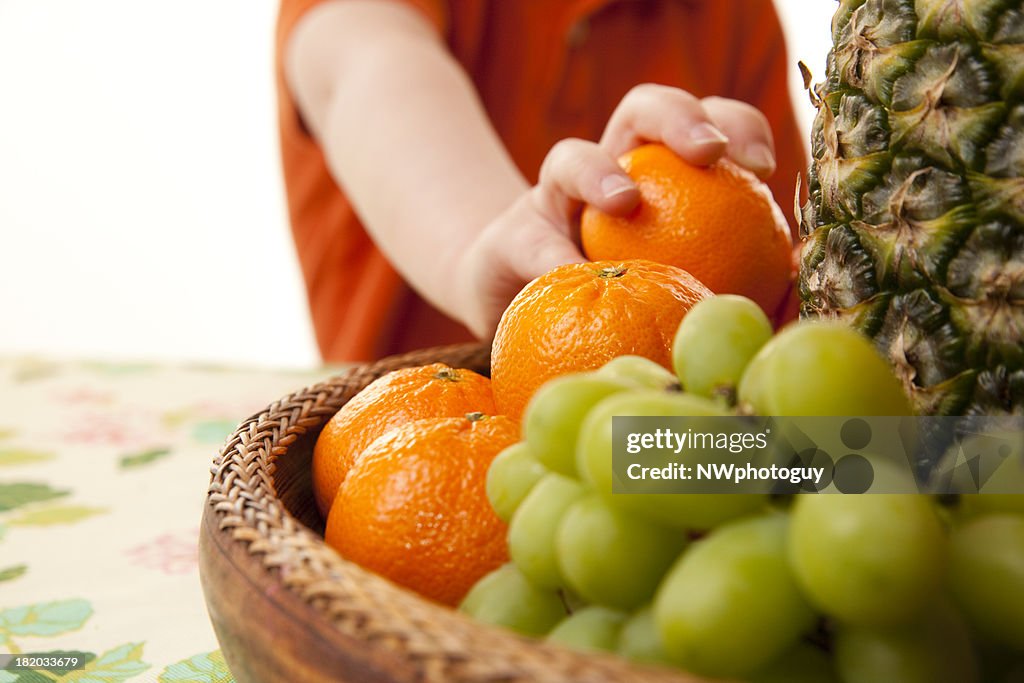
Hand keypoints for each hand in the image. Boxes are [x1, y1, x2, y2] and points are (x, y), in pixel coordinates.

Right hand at [454, 84, 778, 338]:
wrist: (531, 311)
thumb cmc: (625, 299)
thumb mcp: (684, 283)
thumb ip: (740, 274)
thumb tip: (803, 275)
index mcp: (661, 172)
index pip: (705, 123)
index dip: (738, 124)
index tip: (764, 163)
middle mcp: (608, 171)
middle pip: (642, 111)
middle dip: (678, 116)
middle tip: (708, 152)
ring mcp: (555, 201)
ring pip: (570, 155)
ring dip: (598, 171)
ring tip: (625, 201)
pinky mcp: (510, 237)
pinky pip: (528, 241)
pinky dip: (551, 259)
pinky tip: (571, 279)